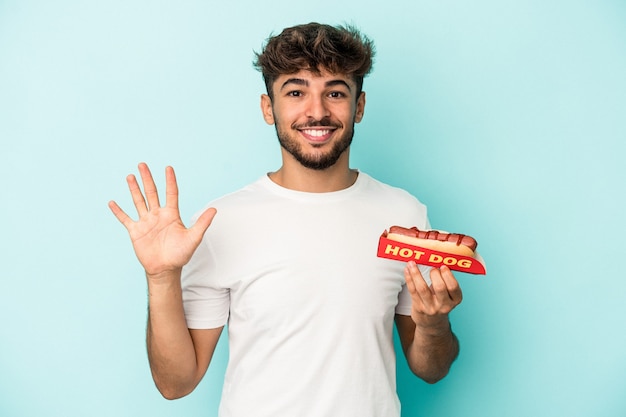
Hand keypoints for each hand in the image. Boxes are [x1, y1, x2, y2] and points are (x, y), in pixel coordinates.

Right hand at [108, 163, 215, 277]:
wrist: (166, 269)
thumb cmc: (180, 255)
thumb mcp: (193, 238)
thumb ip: (202, 223)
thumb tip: (214, 209)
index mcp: (171, 215)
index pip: (171, 193)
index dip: (170, 181)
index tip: (168, 168)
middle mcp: (158, 215)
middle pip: (152, 193)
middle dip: (147, 179)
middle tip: (142, 164)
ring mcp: (146, 222)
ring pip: (139, 201)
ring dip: (134, 189)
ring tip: (130, 176)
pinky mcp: (135, 231)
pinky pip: (125, 219)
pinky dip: (118, 211)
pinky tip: (112, 202)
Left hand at [404, 262, 462, 330]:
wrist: (432, 323)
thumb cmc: (440, 301)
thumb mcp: (448, 294)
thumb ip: (445, 280)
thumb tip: (436, 259)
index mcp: (455, 300)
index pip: (453, 287)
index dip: (447, 275)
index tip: (442, 266)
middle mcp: (444, 306)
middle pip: (439, 287)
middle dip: (434, 274)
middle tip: (432, 268)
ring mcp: (430, 308)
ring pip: (422, 288)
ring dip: (416, 273)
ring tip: (412, 263)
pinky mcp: (418, 308)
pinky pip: (412, 290)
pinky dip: (409, 278)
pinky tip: (407, 270)